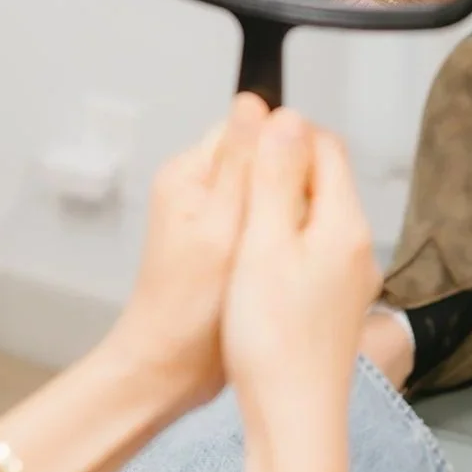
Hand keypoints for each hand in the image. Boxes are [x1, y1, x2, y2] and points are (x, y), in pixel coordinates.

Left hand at [107, 92, 269, 409]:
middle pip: (260, 158)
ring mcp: (211, 216)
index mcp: (189, 174)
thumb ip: (240, 166)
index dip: (283, 150)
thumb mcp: (220, 228)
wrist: (169, 369)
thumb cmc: (187, 309)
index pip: (247, 130)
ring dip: (283, 210)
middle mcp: (197, 188)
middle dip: (285, 182)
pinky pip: (263, 219)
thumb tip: (255, 102)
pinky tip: (286, 257)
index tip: (302, 186)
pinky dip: (278, 232)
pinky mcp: (225, 243)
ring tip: (292, 244)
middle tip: (296, 223)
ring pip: (266, 190)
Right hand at [222, 109, 381, 421]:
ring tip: (239, 221)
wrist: (294, 420)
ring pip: (316, 215)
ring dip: (280, 204)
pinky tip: (254, 262)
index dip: (284, 133)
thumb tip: (285, 117)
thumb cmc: (273, 338)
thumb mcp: (264, 244)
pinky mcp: (336, 304)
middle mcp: (358, 246)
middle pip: (324, 179)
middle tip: (235, 182)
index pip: (326, 147)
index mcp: (345, 223)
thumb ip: (276, 179)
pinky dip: (284, 240)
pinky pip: (313, 249)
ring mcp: (350, 278)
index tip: (244, 144)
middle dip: (281, 167)